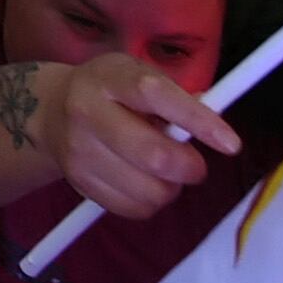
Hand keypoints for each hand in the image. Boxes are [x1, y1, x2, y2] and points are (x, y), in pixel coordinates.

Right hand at [43, 53, 239, 219]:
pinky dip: (150, 202)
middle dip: (189, 167)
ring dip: (170, 187)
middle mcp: (87, 112)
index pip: (155, 96)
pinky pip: (134, 208)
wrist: (51, 112)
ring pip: (148, 190)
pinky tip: (143, 183)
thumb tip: (215, 117)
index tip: (231, 144)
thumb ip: (174, 95)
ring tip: (164, 172)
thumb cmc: (111, 90)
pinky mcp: (79, 184)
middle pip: (153, 155)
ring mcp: (80, 152)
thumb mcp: (137, 74)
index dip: (197, 121)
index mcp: (109, 77)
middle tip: (195, 165)